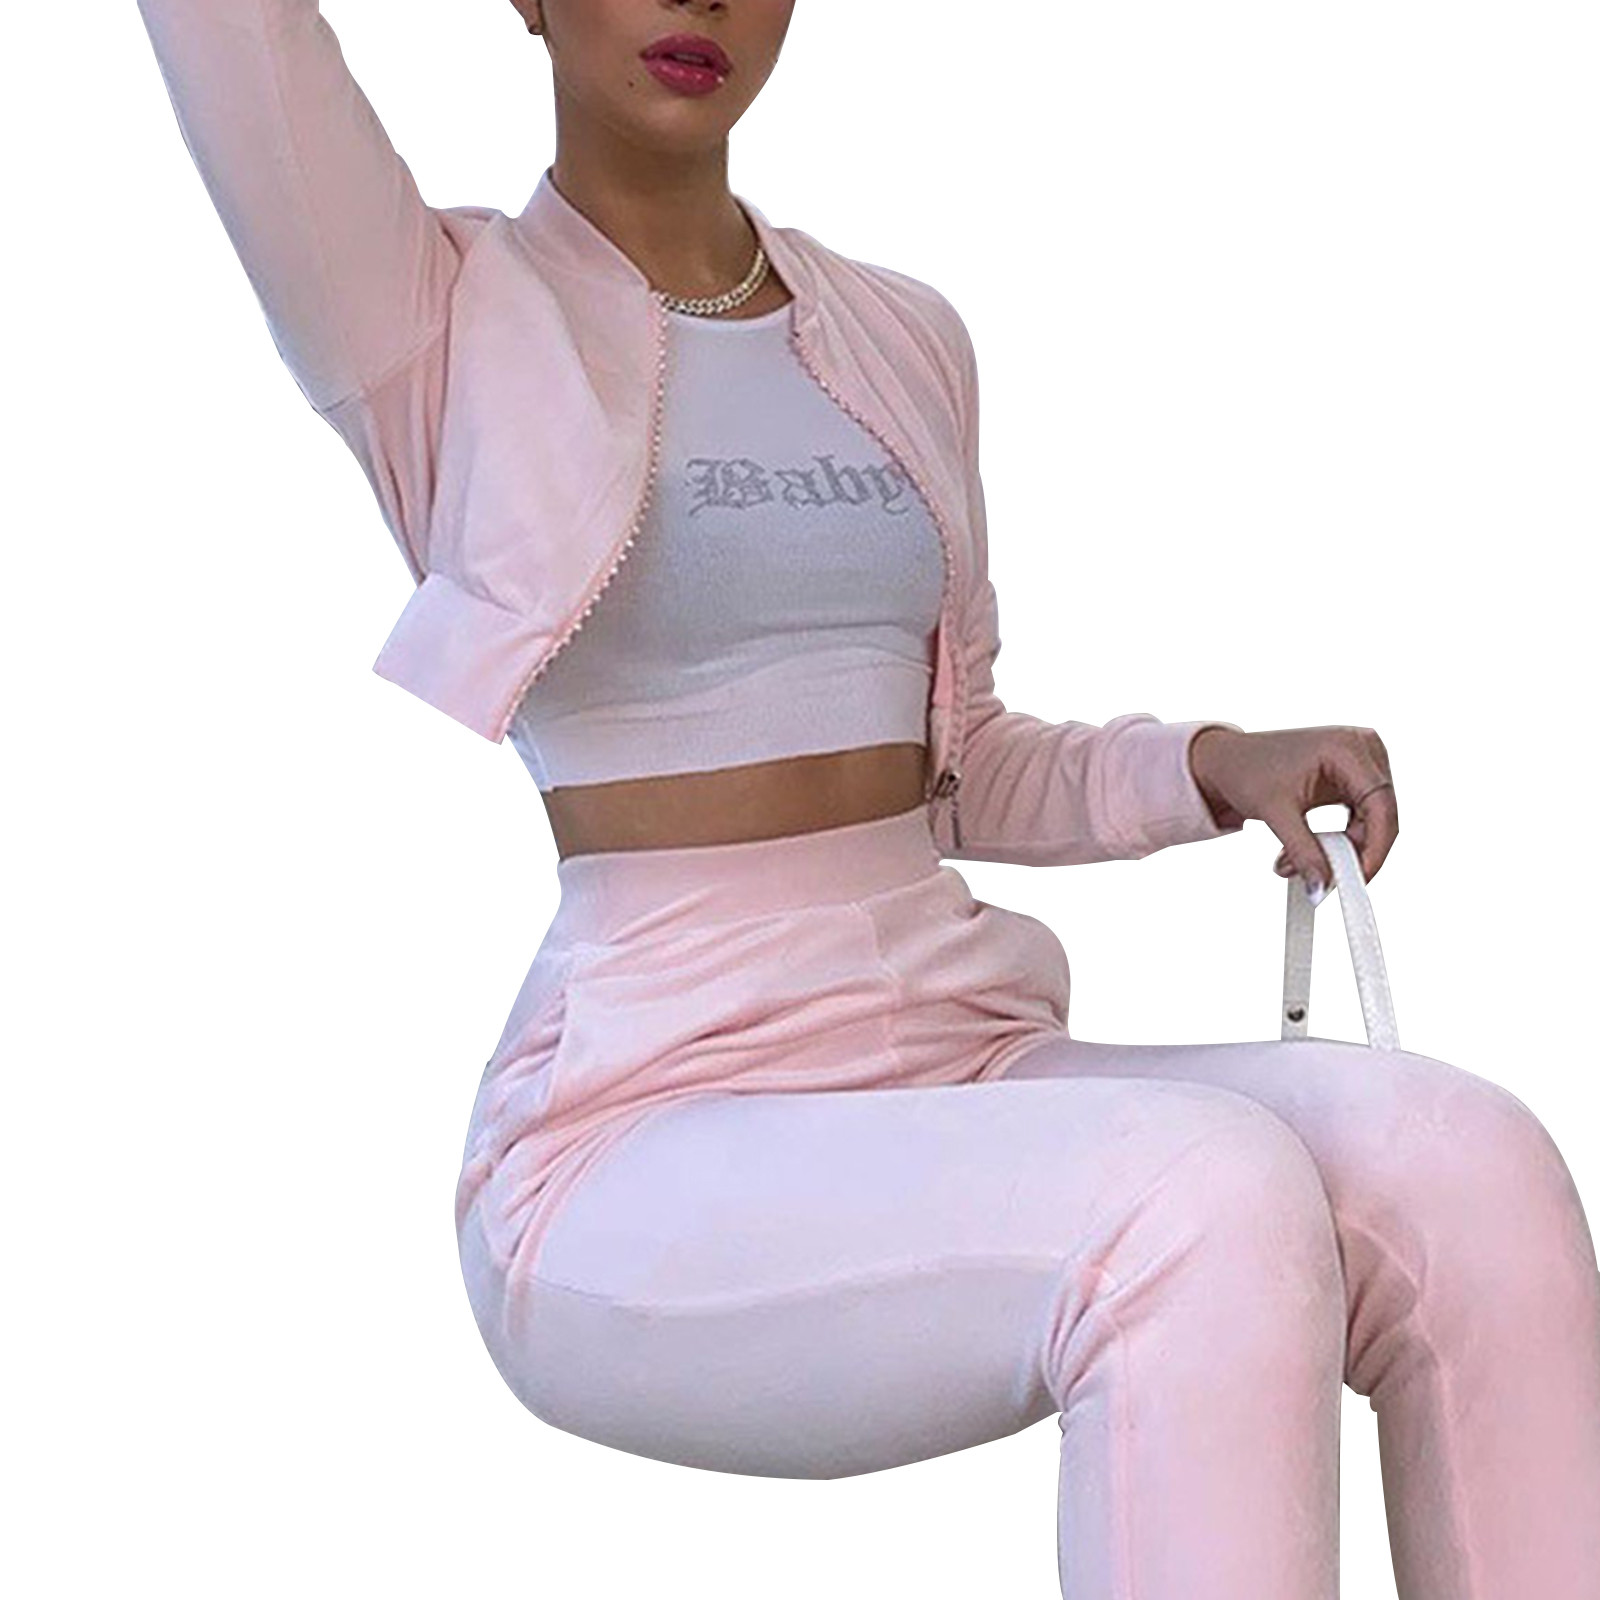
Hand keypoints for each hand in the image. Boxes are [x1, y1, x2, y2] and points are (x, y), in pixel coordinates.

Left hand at [1188, 725, 1397, 891]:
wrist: (1226, 760)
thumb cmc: (1245, 769)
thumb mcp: (1274, 812)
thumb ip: (1302, 851)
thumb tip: (1321, 887)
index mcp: (1346, 747)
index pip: (1380, 804)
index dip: (1376, 846)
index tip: (1359, 878)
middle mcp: (1361, 748)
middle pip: (1380, 814)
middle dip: (1355, 851)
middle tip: (1326, 879)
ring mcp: (1360, 761)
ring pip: (1372, 820)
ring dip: (1343, 848)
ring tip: (1300, 862)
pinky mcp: (1352, 777)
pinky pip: (1361, 816)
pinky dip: (1341, 838)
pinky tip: (1313, 850)